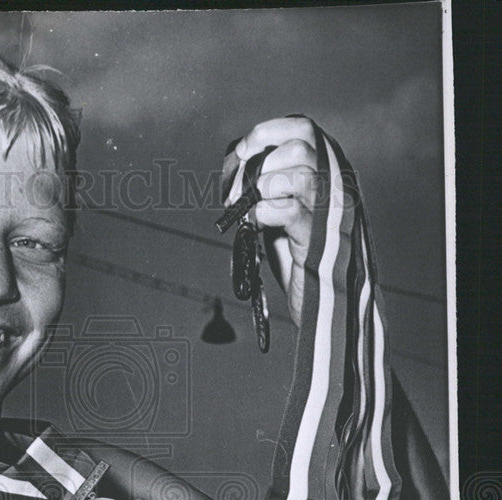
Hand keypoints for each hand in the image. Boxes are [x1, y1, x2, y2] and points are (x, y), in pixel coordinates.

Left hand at [222, 116, 319, 324]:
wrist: (319, 297)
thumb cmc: (298, 250)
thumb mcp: (282, 204)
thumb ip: (271, 179)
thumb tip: (240, 162)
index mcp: (327, 170)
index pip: (304, 127)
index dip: (268, 132)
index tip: (244, 151)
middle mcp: (335, 185)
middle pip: (302, 146)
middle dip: (262, 163)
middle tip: (240, 190)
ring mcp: (330, 211)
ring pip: (297, 175)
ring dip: (263, 189)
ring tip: (253, 209)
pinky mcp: (316, 237)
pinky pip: (287, 210)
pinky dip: (263, 214)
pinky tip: (258, 225)